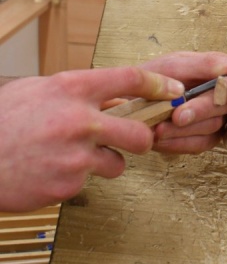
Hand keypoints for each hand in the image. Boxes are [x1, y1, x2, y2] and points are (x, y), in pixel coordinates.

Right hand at [0, 67, 183, 211]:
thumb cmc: (2, 122)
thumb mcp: (38, 91)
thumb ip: (77, 93)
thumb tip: (112, 98)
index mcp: (71, 88)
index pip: (130, 79)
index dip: (159, 86)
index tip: (173, 91)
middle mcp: (78, 119)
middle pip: (140, 133)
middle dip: (143, 140)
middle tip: (134, 141)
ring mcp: (75, 155)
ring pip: (117, 164)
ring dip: (104, 163)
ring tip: (72, 158)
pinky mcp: (68, 184)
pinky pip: (87, 183)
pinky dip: (74, 179)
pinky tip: (50, 171)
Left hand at [140, 51, 226, 154]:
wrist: (124, 99)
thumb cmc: (153, 76)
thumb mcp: (177, 63)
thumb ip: (209, 63)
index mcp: (224, 76)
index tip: (221, 87)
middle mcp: (225, 100)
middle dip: (201, 110)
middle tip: (177, 113)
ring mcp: (215, 122)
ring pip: (214, 128)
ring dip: (186, 128)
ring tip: (159, 125)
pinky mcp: (201, 141)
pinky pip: (199, 144)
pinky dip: (179, 141)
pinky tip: (160, 136)